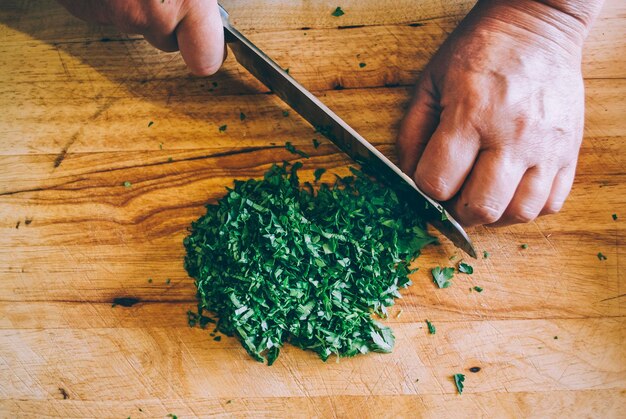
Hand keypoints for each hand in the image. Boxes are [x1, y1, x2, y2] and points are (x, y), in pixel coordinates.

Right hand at [57, 0, 224, 75]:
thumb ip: (198, 1)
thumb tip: (206, 11)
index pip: (206, 59)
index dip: (209, 53)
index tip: (213, 50)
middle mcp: (149, 13)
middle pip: (166, 39)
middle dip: (167, 21)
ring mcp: (111, 11)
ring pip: (134, 24)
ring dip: (137, 5)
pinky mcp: (81, 6)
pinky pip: (104, 10)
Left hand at [397, 0, 597, 226]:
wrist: (537, 25)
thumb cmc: (480, 50)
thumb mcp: (432, 82)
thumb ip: (413, 132)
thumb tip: (408, 176)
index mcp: (470, 114)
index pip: (438, 182)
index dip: (426, 189)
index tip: (428, 181)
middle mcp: (512, 135)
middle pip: (480, 207)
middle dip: (457, 210)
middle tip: (453, 195)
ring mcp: (546, 146)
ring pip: (519, 212)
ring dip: (493, 213)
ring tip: (483, 193)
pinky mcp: (570, 150)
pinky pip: (551, 202)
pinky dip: (527, 206)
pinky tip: (512, 189)